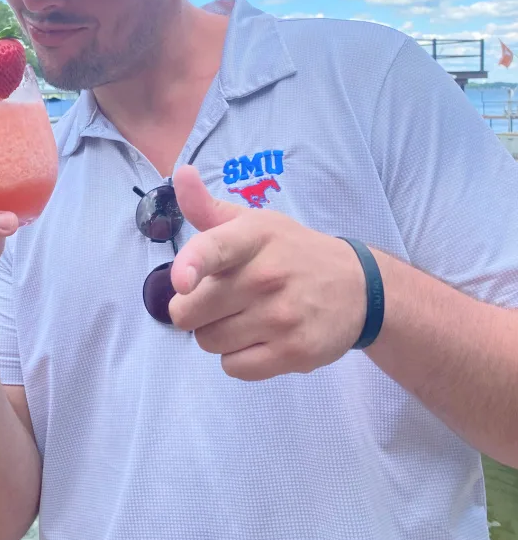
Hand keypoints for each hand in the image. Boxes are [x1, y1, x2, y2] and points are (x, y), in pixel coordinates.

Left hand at [168, 165, 366, 380]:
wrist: (359, 287)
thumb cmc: (292, 252)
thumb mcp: (255, 223)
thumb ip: (208, 207)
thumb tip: (179, 173)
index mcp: (254, 237)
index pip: (215, 249)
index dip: (192, 266)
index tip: (182, 282)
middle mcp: (267, 276)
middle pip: (191, 312)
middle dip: (195, 309)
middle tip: (220, 300)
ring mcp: (282, 317)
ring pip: (208, 342)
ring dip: (217, 334)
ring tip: (244, 317)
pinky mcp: (294, 352)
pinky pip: (233, 367)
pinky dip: (238, 358)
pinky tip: (259, 339)